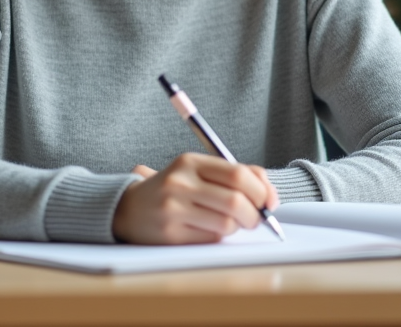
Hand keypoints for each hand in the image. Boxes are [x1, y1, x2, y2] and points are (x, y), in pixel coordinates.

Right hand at [113, 153, 279, 244]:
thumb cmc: (176, 189)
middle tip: (256, 219)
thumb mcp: (199, 171)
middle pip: (236, 202)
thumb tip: (271, 195)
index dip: (262, 190)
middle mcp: (180, 183)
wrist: (129, 208)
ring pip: (226, 224)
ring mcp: (173, 209)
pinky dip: (220, 236)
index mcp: (190, 162)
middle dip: (255, 214)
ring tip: (230, 223)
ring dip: (237, 227)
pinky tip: (209, 229)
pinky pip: (211, 238)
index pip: (238, 175)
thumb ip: (236, 174)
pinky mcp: (170, 235)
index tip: (269, 201)